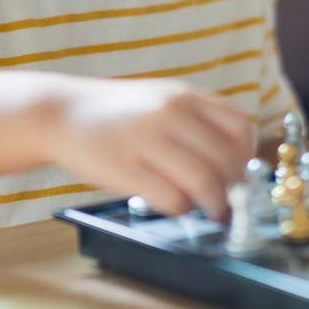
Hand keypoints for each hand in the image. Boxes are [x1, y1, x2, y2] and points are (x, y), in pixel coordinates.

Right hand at [41, 77, 252, 219]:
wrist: (61, 113)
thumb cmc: (116, 112)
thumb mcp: (159, 98)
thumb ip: (193, 118)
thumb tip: (233, 156)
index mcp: (182, 96)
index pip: (237, 124)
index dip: (246, 153)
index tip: (242, 172)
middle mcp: (169, 113)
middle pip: (223, 158)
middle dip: (234, 187)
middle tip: (232, 202)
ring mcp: (147, 140)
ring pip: (202, 181)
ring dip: (213, 204)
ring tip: (212, 212)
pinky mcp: (126, 168)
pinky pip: (171, 197)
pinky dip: (182, 208)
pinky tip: (176, 206)